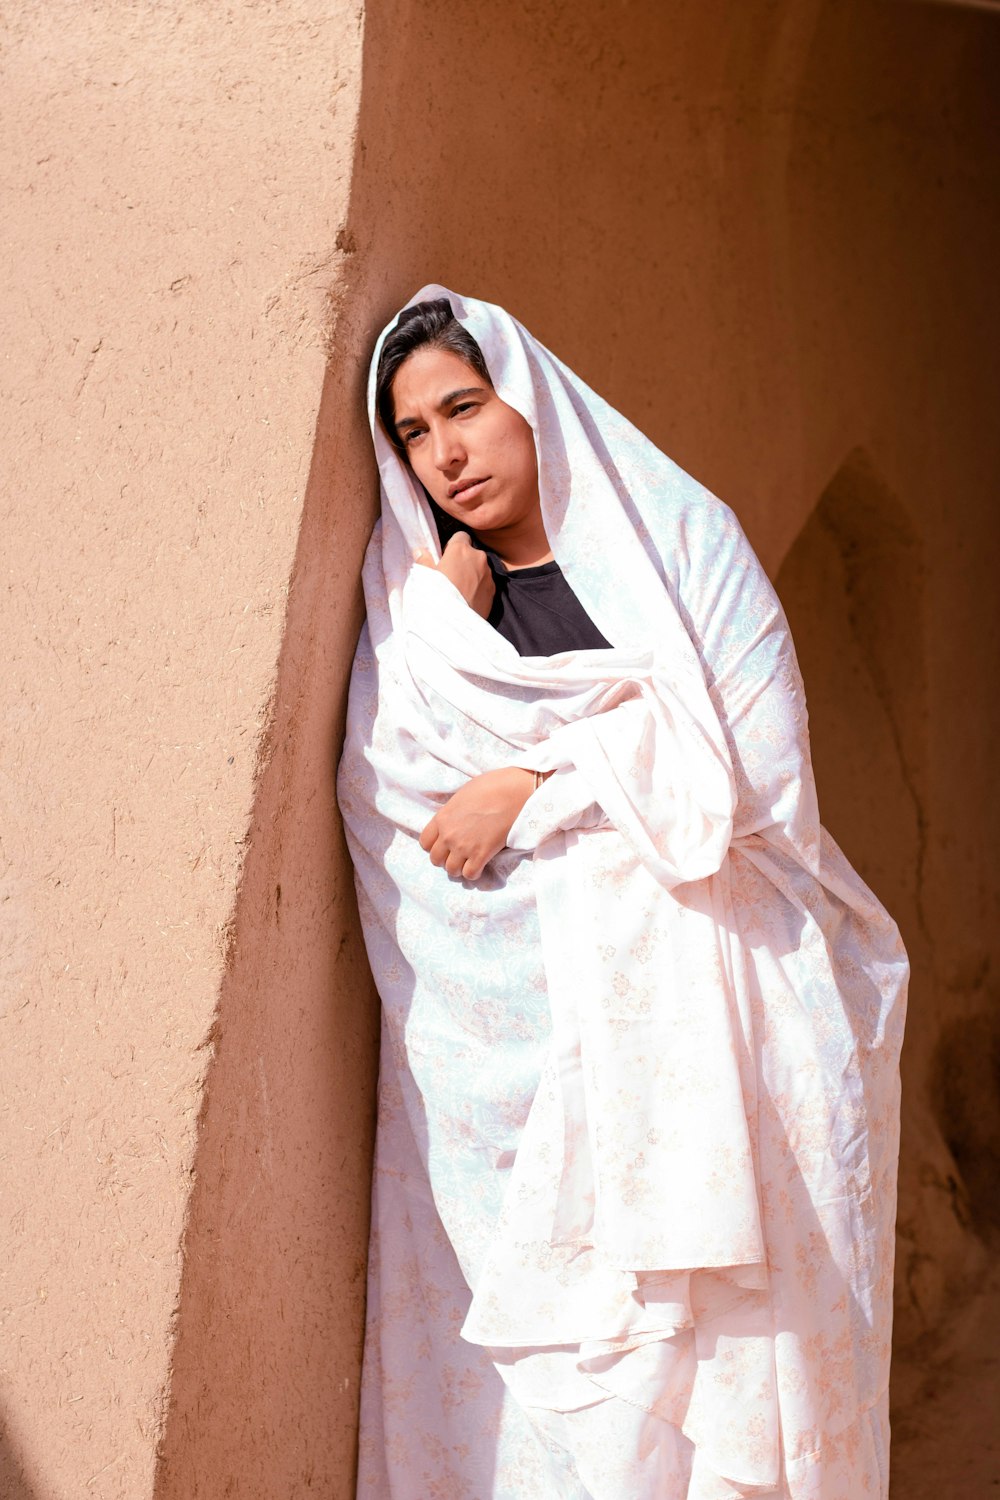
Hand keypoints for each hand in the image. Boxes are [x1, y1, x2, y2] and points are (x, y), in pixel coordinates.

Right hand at [415, 532, 494, 618]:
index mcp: (460, 550)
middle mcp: (478, 558)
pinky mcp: (494, 591)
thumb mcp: (423, 577)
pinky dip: (478, 588)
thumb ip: (424, 561)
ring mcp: (488, 575)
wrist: (452, 625)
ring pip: (479, 568)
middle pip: (471, 553)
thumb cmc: (435, 597)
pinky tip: (467, 600)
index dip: (452, 546)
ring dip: (471, 575)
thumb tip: (421, 552)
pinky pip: (485, 584)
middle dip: (463, 561)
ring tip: (458, 591)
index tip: (445, 558)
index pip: (461, 536)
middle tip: (450, 576)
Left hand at [419, 766, 536, 879]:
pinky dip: (474, 873)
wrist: (512, 793)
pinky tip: (480, 865)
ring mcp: (464, 847)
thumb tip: (454, 820)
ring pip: (451, 870)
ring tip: (468, 861)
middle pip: (435, 859)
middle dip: (445, 859)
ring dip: (459, 868)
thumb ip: (452, 812)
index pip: (425, 842)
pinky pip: (470, 874)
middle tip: (457, 855)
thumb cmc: (490, 787)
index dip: (433, 846)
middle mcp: (448, 835)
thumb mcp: (462, 796)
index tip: (444, 845)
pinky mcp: (481, 855)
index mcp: (442, 818)